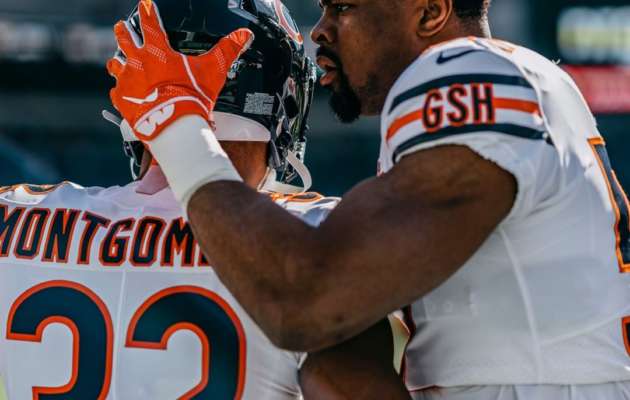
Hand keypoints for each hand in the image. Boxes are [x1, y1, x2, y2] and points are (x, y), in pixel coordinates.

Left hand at [107, 0, 253, 140]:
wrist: (172, 122)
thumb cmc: (192, 94)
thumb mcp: (213, 70)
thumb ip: (227, 51)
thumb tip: (245, 35)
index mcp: (158, 51)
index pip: (151, 23)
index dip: (148, 11)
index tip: (145, 4)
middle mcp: (137, 61)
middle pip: (125, 39)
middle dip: (123, 31)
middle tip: (121, 26)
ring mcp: (127, 80)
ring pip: (116, 66)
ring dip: (118, 62)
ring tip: (117, 62)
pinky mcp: (121, 99)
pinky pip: (115, 92)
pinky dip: (119, 91)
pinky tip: (121, 93)